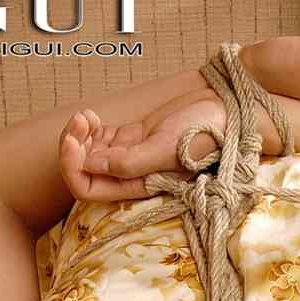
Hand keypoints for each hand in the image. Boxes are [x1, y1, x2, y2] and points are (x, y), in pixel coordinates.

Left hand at [59, 89, 222, 202]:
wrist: (227, 112)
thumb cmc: (204, 132)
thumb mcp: (166, 148)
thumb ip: (129, 162)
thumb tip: (89, 165)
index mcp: (140, 186)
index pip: (90, 189)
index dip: (73, 168)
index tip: (73, 141)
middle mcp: (132, 175)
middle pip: (84, 171)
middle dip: (72, 148)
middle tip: (78, 123)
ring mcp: (132, 155)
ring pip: (89, 153)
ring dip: (78, 135)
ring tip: (85, 116)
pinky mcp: (135, 137)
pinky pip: (100, 139)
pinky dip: (88, 127)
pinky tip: (90, 115)